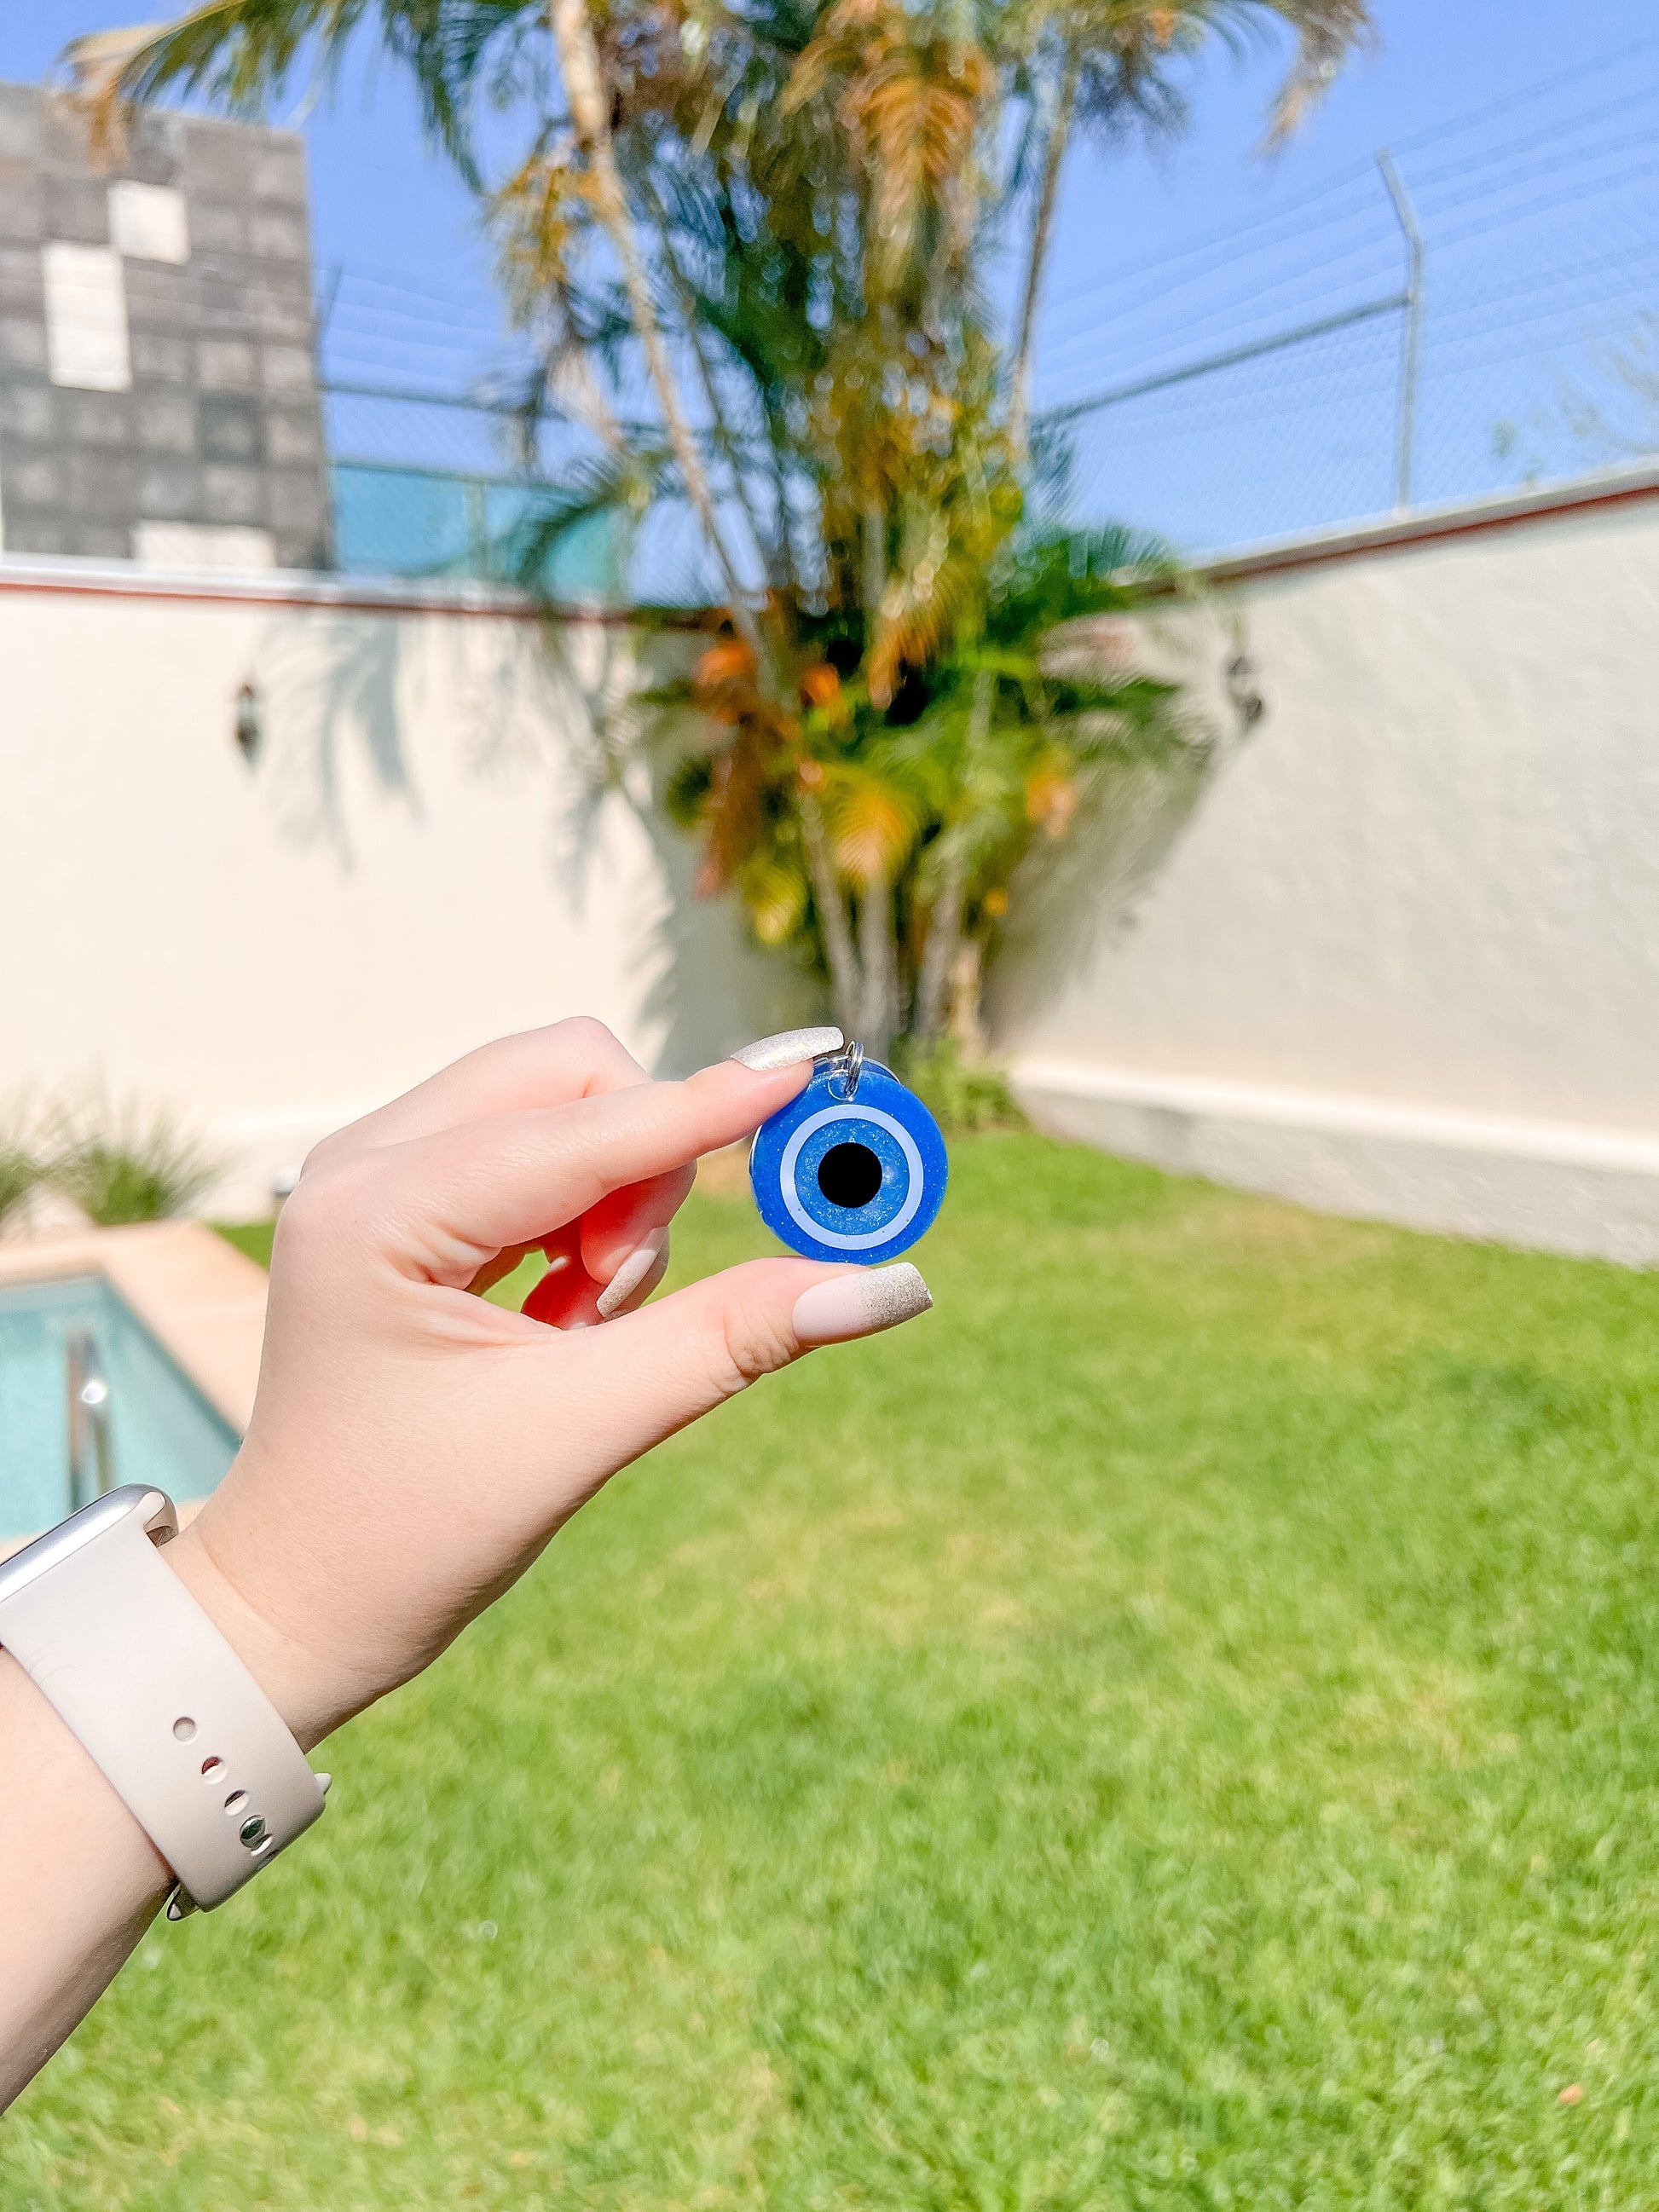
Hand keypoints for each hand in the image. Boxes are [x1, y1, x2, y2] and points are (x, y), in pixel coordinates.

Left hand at [167, 1021, 932, 1747]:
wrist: (296, 1601)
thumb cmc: (411, 1533)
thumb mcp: (583, 1430)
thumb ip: (733, 1338)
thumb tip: (883, 1283)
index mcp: (376, 1214)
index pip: (581, 1130)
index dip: (705, 1107)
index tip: (806, 1072)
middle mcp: (363, 1164)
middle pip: (569, 1075)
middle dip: (642, 1168)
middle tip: (624, 1298)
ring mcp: (376, 1174)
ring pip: (560, 1109)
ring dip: (614, 1200)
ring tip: (578, 1324)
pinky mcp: (403, 1199)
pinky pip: (537, 1151)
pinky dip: (583, 1215)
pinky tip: (557, 1312)